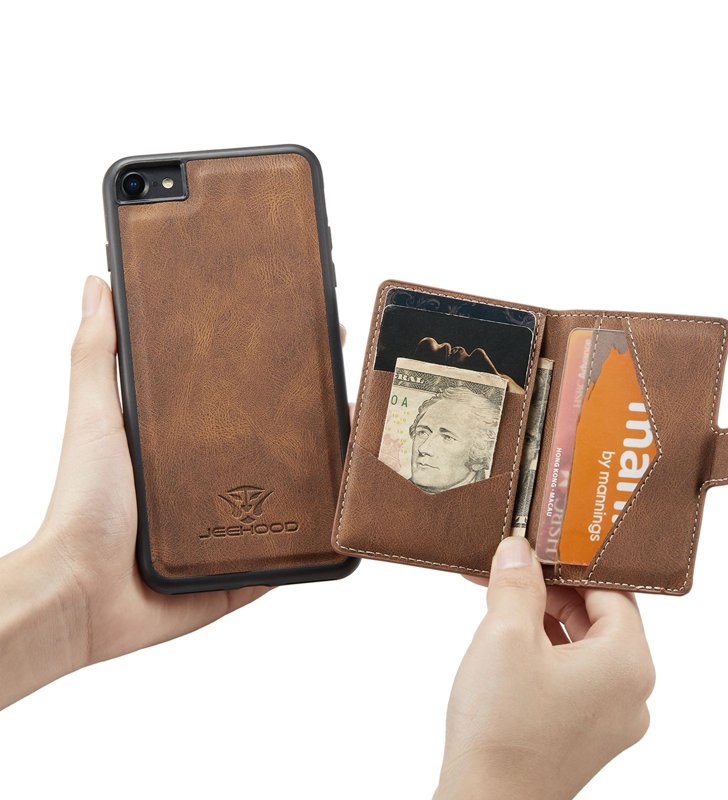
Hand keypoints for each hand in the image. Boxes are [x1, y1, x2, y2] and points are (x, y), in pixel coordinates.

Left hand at [3, 275, 345, 708]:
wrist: (81, 596)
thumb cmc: (82, 505)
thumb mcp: (94, 416)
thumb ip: (97, 354)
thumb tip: (96, 283)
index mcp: (185, 446)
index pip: (240, 398)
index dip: (274, 372)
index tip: (307, 340)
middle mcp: (211, 485)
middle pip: (274, 445)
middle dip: (313, 420)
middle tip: (348, 392)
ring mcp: (231, 531)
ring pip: (292, 498)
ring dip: (325, 475)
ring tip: (358, 444)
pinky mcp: (242, 573)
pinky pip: (290, 557)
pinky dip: (316, 540)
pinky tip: (345, 511)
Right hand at [434, 536, 654, 799]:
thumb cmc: (503, 731)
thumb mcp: (506, 634)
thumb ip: (518, 582)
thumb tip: (520, 549)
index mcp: (628, 664)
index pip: (611, 588)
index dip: (573, 560)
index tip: (542, 541)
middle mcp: (630, 693)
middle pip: (596, 615)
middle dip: (549, 587)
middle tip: (511, 567)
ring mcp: (608, 718)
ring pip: (580, 645)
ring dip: (541, 617)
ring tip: (499, 600)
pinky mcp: (583, 733)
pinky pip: (571, 674)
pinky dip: (541, 649)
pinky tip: (506, 639)